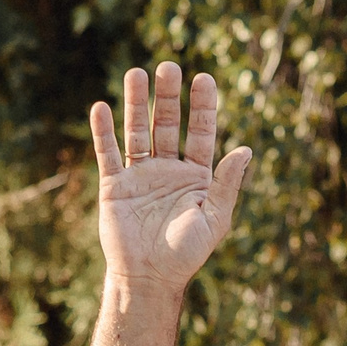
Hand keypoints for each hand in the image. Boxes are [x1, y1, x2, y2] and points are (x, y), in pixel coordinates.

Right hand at [89, 62, 254, 295]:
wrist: (149, 278)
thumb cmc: (186, 253)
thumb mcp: (215, 219)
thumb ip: (226, 184)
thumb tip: (245, 149)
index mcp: (196, 177)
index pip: (201, 133)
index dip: (202, 107)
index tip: (204, 79)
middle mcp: (168, 170)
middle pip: (167, 124)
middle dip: (168, 97)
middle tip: (169, 67)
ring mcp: (140, 176)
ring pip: (137, 131)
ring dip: (136, 103)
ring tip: (136, 73)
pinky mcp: (114, 186)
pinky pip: (109, 154)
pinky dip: (104, 132)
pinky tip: (102, 107)